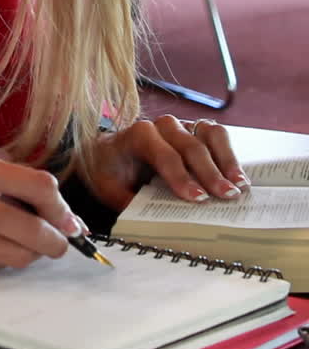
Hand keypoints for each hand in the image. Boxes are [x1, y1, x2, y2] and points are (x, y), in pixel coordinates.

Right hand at [0, 154, 88, 274]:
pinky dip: (4, 261)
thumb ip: (8, 183)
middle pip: (31, 227)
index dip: (60, 207)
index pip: (36, 185)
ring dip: (34, 255)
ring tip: (32, 247)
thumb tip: (56, 210)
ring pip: (16, 255)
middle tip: (61, 241)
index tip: (68, 218)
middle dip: (56, 240)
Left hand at [76, 115, 249, 211]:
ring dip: (226, 160)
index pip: (163, 154)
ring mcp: (180, 125)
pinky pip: (217, 135)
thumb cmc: (111, 173)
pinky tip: (238, 177)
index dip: (181, 176)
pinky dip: (230, 154)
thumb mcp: (112, 191)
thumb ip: (133, 203)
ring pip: (208, 134)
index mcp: (137, 136)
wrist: (109, 153)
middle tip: (226, 196)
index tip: (197, 198)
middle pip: (190, 146)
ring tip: (239, 186)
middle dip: (209, 172)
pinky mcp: (195, 130)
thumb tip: (158, 223)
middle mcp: (161, 125)